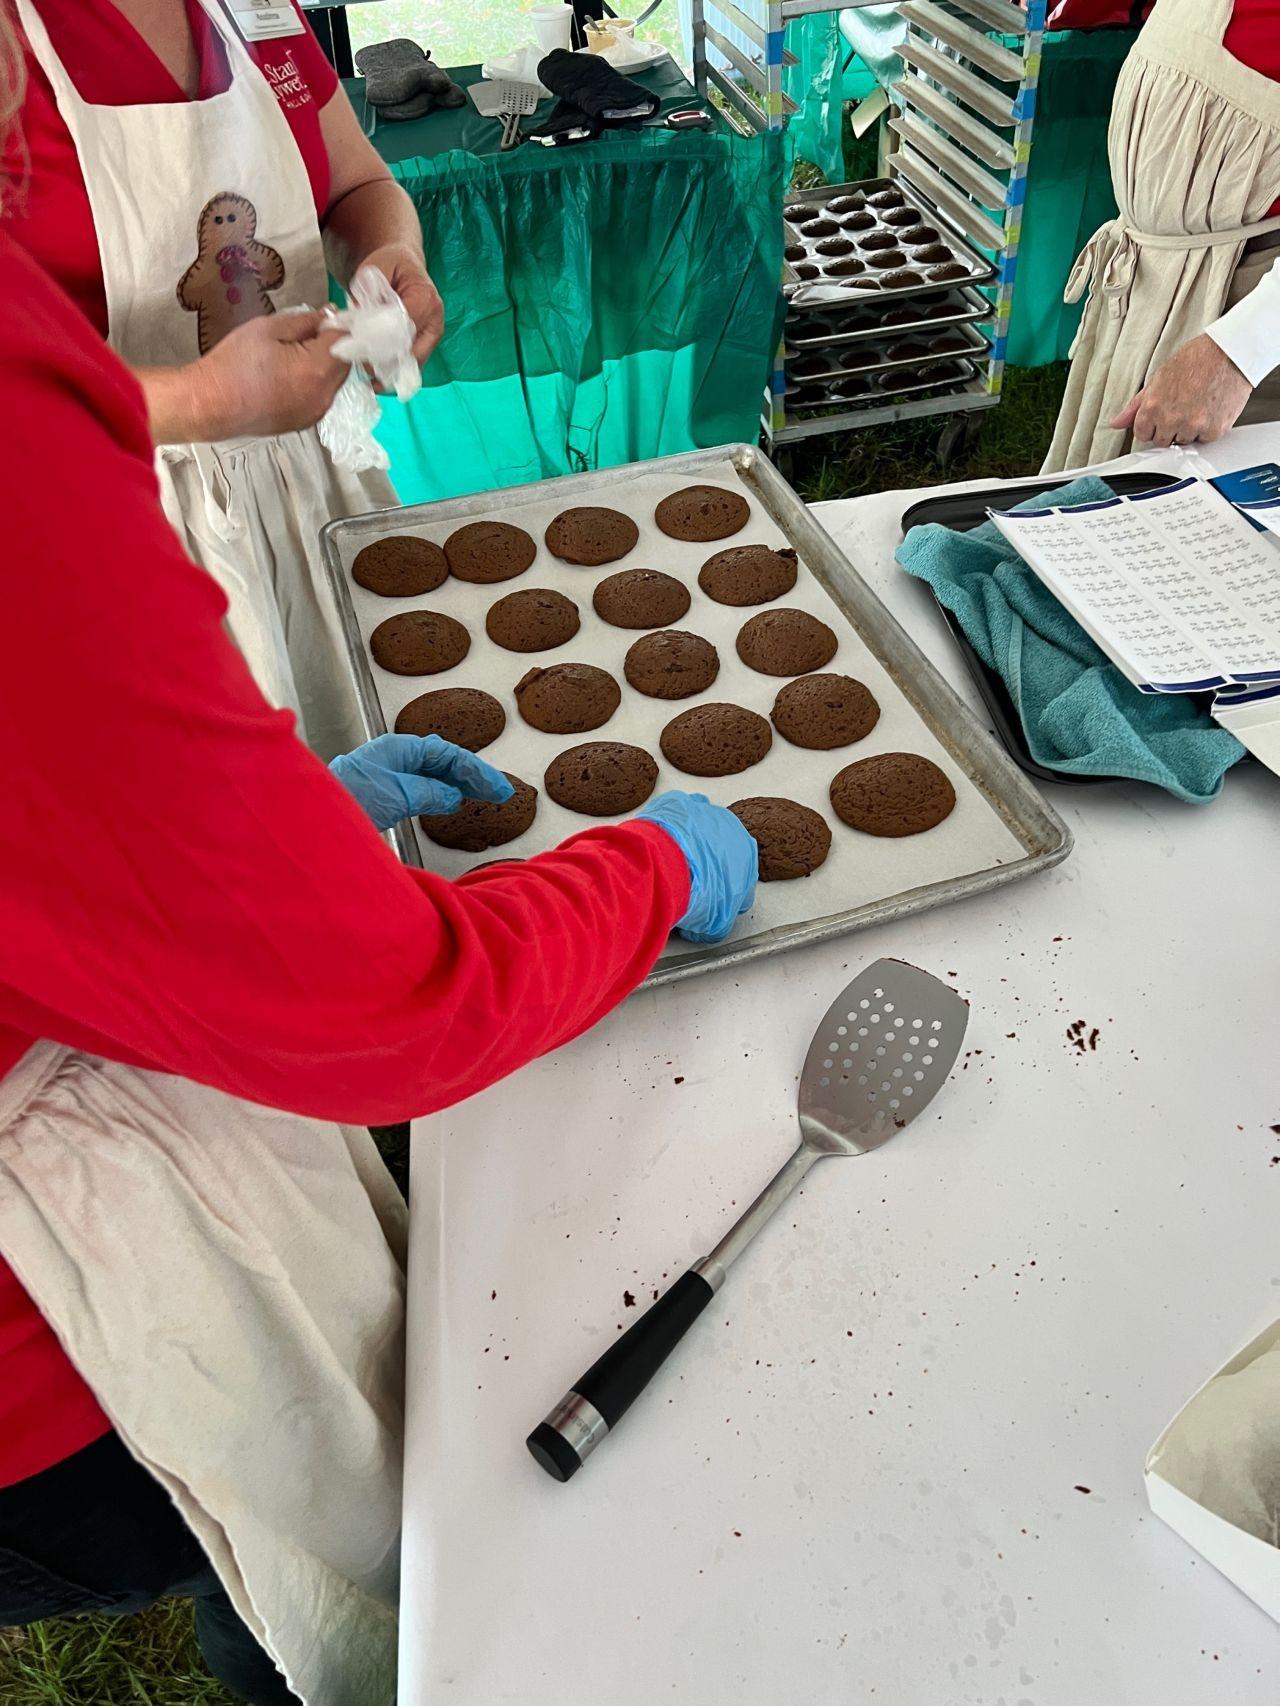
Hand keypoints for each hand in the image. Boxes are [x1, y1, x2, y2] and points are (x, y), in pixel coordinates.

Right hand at [191, 312, 349, 439]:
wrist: (210, 403)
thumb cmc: (234, 363)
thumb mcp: (268, 328)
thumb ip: (305, 322)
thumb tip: (327, 316)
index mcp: (317, 370)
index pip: (344, 340)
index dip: (337, 324)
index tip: (325, 316)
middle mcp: (323, 396)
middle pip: (344, 364)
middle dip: (332, 345)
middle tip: (307, 333)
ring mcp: (315, 413)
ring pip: (333, 382)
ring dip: (324, 365)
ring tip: (294, 353)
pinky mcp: (305, 423)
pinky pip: (320, 396)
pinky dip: (313, 382)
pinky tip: (289, 374)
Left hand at [330, 733, 512, 830]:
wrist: (309, 820)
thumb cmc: (345, 799)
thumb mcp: (396, 796)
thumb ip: (429, 793)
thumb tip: (452, 795)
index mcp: (399, 748)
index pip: (448, 754)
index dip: (476, 771)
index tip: (498, 788)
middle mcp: (394, 757)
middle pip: (442, 761)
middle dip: (472, 776)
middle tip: (500, 793)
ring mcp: (387, 774)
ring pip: (432, 774)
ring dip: (458, 784)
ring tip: (482, 797)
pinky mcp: (381, 793)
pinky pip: (420, 787)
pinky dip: (440, 794)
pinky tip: (450, 803)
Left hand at [357, 242, 443, 368]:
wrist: (404, 264)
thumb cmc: (390, 264)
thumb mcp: (375, 269)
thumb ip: (367, 292)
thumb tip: (357, 319)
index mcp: (425, 299)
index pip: (402, 328)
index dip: (381, 342)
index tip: (359, 352)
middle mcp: (434, 320)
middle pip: (410, 351)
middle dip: (385, 362)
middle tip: (360, 369)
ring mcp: (433, 335)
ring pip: (412, 363)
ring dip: (390, 373)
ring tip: (368, 380)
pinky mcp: (427, 345)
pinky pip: (411, 364)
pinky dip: (394, 373)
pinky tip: (376, 380)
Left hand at [636, 791, 757, 943]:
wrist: (663, 869)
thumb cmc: (694, 894)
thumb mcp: (713, 925)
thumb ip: (717, 925)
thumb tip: (702, 929)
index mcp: (746, 858)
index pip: (742, 880)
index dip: (726, 896)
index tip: (709, 906)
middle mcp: (732, 830)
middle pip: (722, 852)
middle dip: (709, 868)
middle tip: (688, 886)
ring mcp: (705, 813)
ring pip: (700, 831)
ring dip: (690, 845)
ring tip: (669, 866)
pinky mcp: (678, 804)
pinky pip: (677, 813)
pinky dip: (670, 827)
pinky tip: (659, 843)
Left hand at [1109, 333, 1252, 446]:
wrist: (1229, 352)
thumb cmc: (1197, 359)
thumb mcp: (1159, 377)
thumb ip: (1136, 405)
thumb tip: (1116, 423)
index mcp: (1153, 407)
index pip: (1142, 434)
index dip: (1152, 425)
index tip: (1161, 416)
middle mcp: (1171, 419)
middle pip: (1162, 441)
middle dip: (1169, 429)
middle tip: (1182, 408)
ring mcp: (1193, 426)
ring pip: (1184, 442)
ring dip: (1189, 430)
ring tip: (1197, 406)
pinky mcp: (1213, 430)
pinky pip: (1205, 440)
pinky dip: (1208, 429)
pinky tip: (1210, 410)